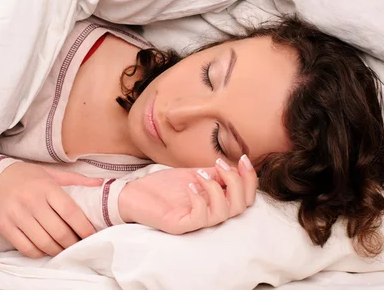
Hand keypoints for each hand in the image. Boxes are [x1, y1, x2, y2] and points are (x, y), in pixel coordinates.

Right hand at [0, 162, 102, 257]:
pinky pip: (26, 247)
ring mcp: (17, 215)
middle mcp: (32, 201)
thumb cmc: (24, 176)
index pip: (70, 212)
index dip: (84, 227)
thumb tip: (100, 183)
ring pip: (44, 242)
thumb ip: (75, 179)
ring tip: (64, 249)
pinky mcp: (4, 226)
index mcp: (46, 187)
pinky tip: (45, 250)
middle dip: (72, 243)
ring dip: (57, 250)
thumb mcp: (49, 172)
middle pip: (59, 231)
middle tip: (79, 246)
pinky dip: (39, 253)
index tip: (92, 235)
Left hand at [118, 157, 256, 234]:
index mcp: (215, 202)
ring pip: (224, 213)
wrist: (134, 193)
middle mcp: (209, 214)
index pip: (245, 198)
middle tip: (219, 165)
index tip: (244, 158)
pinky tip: (190, 185)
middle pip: (241, 206)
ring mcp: (195, 222)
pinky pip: (200, 218)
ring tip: (200, 174)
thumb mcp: (194, 174)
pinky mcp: (180, 226)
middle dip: (237, 182)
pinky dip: (200, 198)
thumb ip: (214, 174)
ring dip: (216, 188)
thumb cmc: (163, 186)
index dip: (250, 179)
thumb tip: (234, 167)